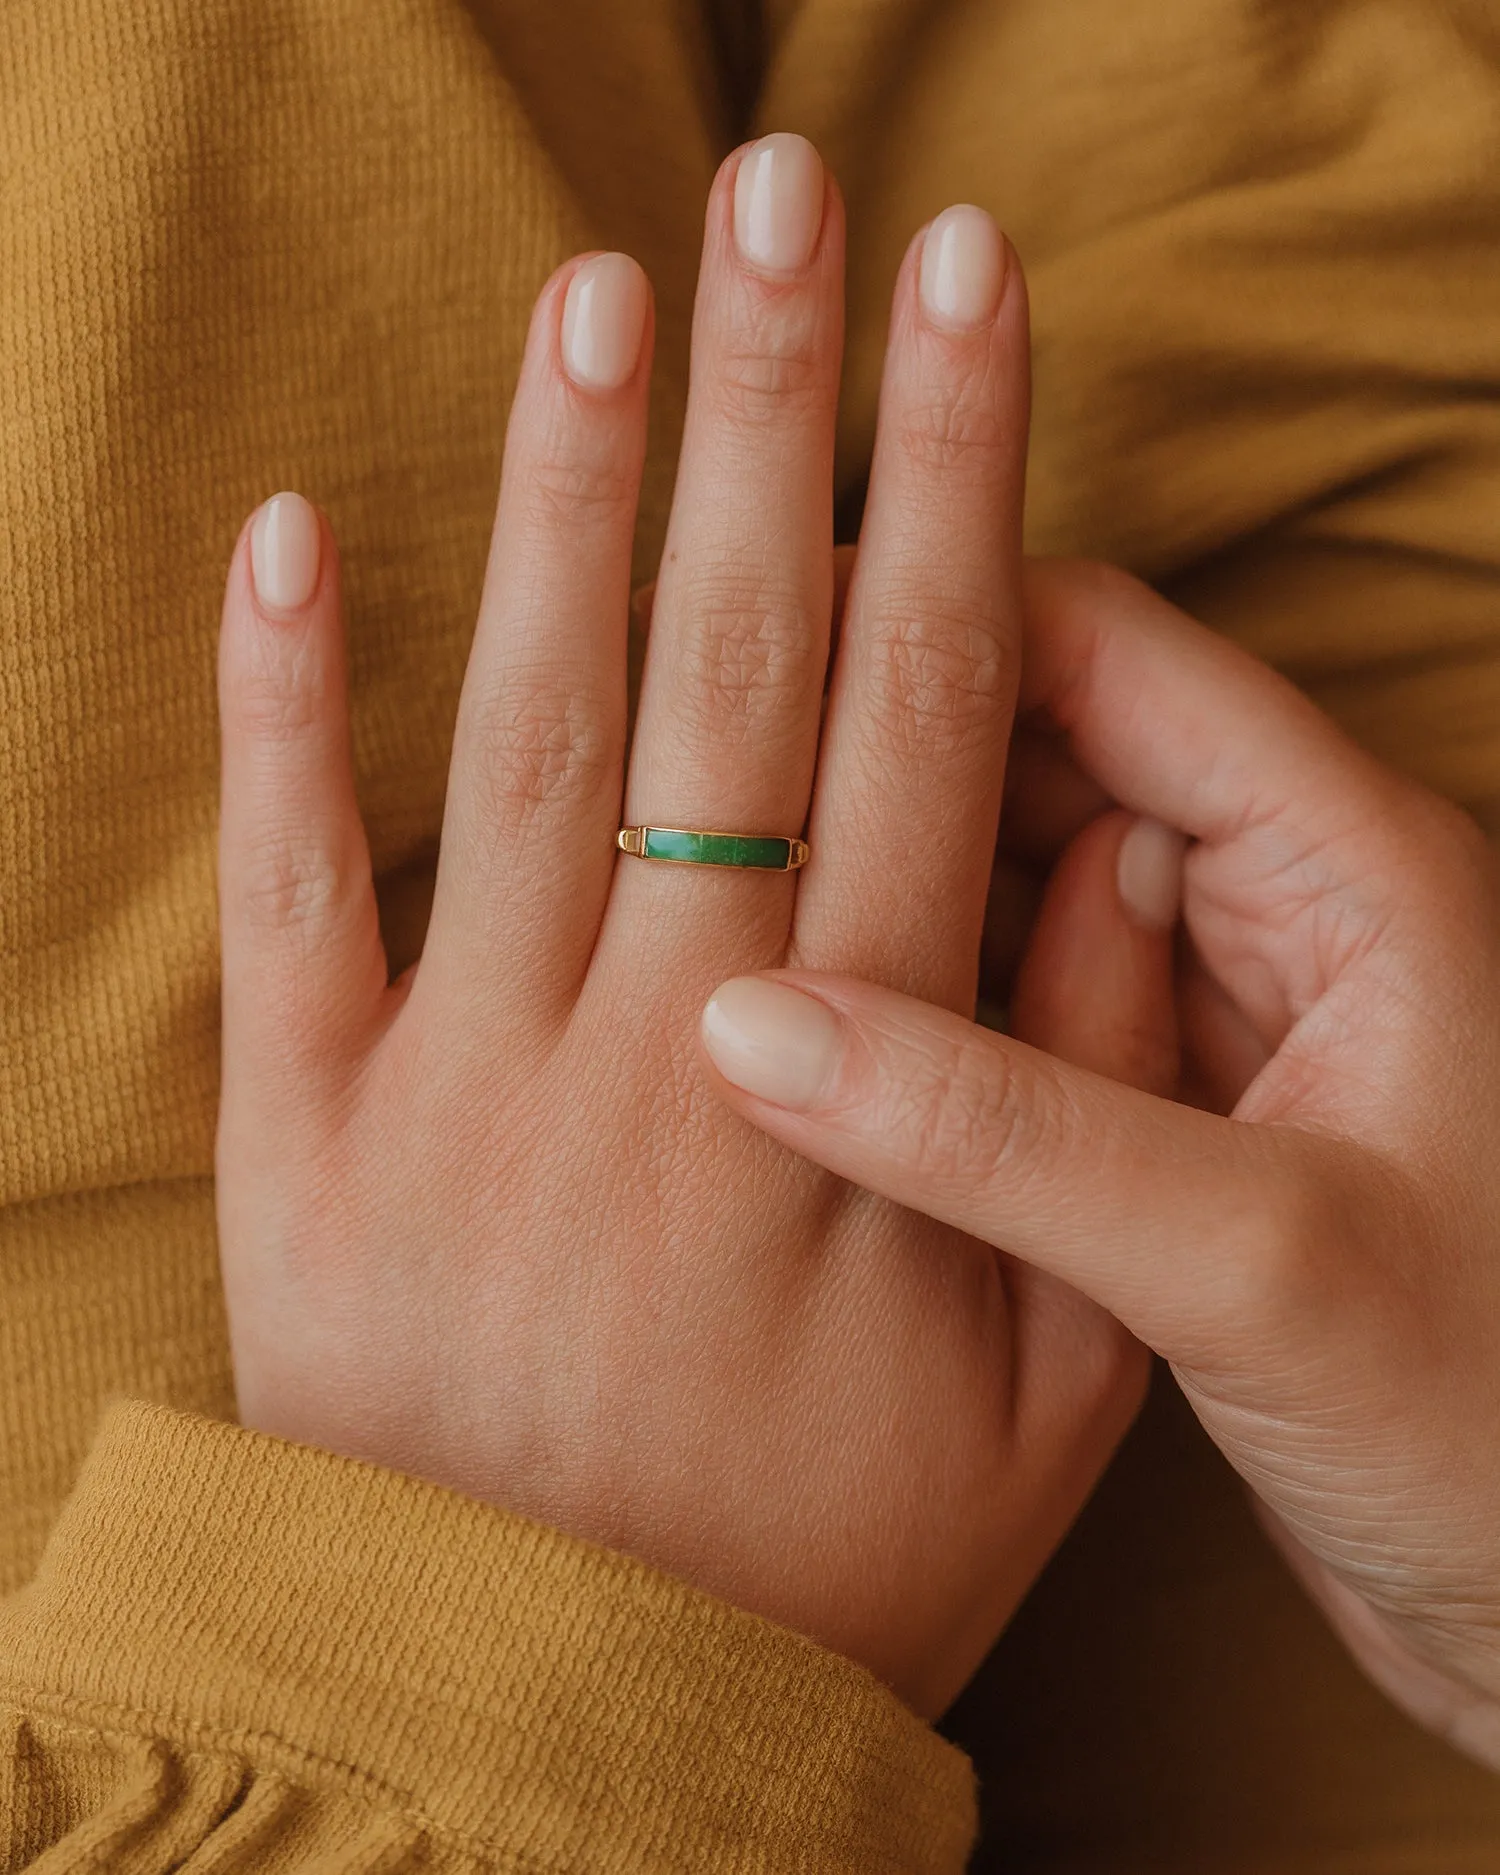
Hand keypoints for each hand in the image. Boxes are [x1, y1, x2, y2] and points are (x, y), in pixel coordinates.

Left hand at [214, 136, 1144, 1717]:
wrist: (551, 1725)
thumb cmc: (820, 1561)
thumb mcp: (1047, 1385)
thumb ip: (1076, 1107)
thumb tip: (1086, 857)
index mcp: (852, 1092)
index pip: (924, 716)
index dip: (958, 486)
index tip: (973, 300)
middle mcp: (659, 1043)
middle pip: (736, 664)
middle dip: (776, 405)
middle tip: (790, 195)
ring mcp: (460, 1077)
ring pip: (530, 725)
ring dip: (572, 488)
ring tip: (607, 283)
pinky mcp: (305, 1133)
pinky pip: (291, 881)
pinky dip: (286, 697)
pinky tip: (307, 523)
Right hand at [699, 558, 1499, 1759]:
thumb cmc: (1498, 1424)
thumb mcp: (1256, 1264)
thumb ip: (1007, 1137)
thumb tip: (745, 1026)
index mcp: (1345, 862)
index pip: (1101, 650)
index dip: (918, 614)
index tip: (739, 628)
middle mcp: (1276, 902)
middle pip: (1036, 746)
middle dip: (861, 744)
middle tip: (669, 771)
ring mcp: (1215, 1005)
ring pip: (1009, 878)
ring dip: (870, 877)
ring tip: (684, 885)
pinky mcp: (1169, 1108)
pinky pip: (1012, 1005)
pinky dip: (906, 1002)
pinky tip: (783, 1024)